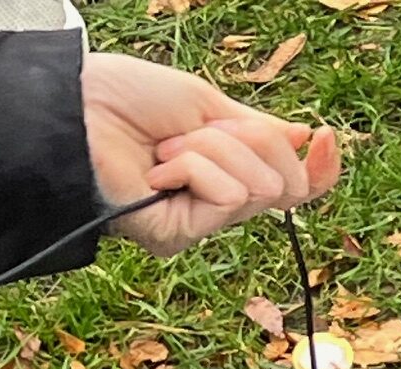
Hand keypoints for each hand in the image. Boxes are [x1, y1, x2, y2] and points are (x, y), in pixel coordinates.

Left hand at [81, 53, 340, 255]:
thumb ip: (259, 130)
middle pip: (283, 184)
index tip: (324, 136)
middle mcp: (217, 204)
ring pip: (256, 188)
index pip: (292, 186)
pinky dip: (195, 167)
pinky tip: (158, 169)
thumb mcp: (208, 105)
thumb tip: (306, 139)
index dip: (318, 168)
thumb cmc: (128, 100)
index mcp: (227, 171)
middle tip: (200, 128)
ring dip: (215, 149)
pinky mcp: (181, 236)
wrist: (76, 111)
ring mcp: (200, 223)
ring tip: (168, 147)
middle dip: (252, 141)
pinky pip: (225, 196)